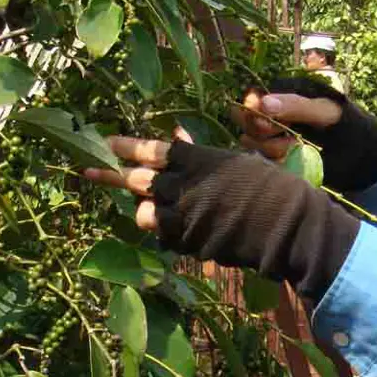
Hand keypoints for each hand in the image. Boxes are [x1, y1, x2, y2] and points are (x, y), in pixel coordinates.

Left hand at [81, 132, 360, 300]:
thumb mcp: (234, 161)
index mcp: (198, 160)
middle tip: (89, 170)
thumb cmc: (268, 188)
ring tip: (150, 207)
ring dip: (144, 209)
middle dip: (112, 175)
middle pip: (138, 180)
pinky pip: (164, 237)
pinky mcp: (189, 243)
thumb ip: (200, 154)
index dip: (127, 146)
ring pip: (144, 213)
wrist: (287, 227)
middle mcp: (185, 187)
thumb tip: (176, 134)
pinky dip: (165, 232)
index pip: (152, 150)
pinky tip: (176, 229)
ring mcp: (185, 217)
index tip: (108, 142)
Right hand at [234, 75, 376, 191]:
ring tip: (296, 147)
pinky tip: (291, 159)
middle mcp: (272, 113)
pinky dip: (274, 161)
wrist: (361, 155)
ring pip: (250, 142)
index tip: (267, 122)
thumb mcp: (325, 112)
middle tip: (290, 137)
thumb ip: (296, 106)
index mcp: (283, 93)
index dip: (252, 112)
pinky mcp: (276, 157)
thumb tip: (263, 104)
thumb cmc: (346, 125)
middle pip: (245, 122)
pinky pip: (261, 160)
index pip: (251, 100)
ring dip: (272, 148)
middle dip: (264, 132)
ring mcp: (272, 136)